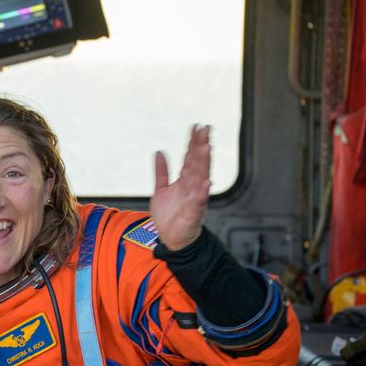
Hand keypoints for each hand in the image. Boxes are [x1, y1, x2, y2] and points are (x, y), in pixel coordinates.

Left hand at [149, 125, 211, 250]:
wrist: (171, 238)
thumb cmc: (169, 216)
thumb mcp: (160, 190)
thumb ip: (161, 172)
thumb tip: (158, 152)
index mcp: (184, 181)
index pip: (190, 157)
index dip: (193, 142)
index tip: (196, 127)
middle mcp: (191, 187)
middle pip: (198, 163)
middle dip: (201, 146)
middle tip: (205, 130)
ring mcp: (194, 198)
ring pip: (200, 177)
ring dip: (204, 163)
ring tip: (206, 147)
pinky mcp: (193, 212)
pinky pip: (199, 201)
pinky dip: (203, 192)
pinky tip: (206, 182)